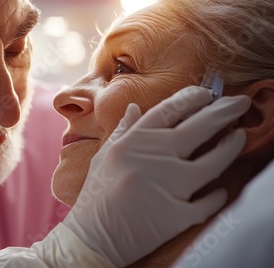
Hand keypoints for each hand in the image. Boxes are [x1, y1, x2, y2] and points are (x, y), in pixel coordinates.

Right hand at [63, 86, 250, 266]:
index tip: (207, 93)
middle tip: (239, 103)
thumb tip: (134, 106)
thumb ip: (123, 131)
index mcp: (132, 143)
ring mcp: (165, 187)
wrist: (91, 238)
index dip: (191, 98)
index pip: (167, 111)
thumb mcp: (104, 157)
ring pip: (211, 163)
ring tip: (240, 137)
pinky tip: (221, 190)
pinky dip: (217, 196)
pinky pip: (207, 202)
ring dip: (229, 148)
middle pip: (196, 129)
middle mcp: (151, 159)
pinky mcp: (175, 216)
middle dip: (222, 112)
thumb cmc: (96, 196)